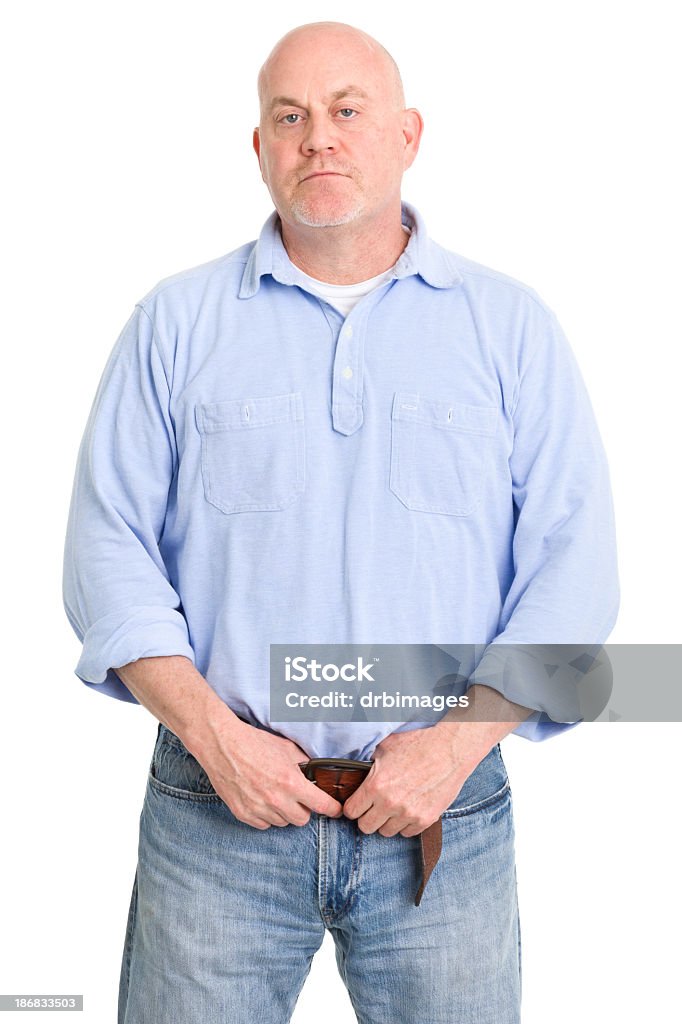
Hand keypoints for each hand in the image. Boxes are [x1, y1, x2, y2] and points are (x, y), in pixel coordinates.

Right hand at [194, 718, 343, 829]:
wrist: (222, 745)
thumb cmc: (253, 742)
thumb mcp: (286, 748)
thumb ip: (303, 763)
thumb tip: (314, 773)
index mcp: (291, 782)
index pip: (321, 805)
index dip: (332, 809)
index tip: (335, 810)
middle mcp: (276, 799)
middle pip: (302, 819)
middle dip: (304, 809)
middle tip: (298, 796)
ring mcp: (258, 809)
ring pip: (282, 822)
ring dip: (283, 812)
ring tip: (275, 794)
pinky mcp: (243, 814)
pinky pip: (263, 824)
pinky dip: (266, 815)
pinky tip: (261, 799)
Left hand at [341, 726, 473, 837]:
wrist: (450, 750)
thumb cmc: (418, 744)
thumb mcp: (386, 747)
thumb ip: (369, 763)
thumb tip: (358, 770)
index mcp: (376, 785)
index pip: (351, 811)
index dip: (352, 807)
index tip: (357, 804)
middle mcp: (390, 803)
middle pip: (366, 827)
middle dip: (367, 817)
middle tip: (374, 807)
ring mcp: (408, 814)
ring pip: (386, 832)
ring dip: (387, 821)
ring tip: (393, 806)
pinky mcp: (426, 819)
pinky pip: (407, 833)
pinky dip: (405, 824)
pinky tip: (408, 808)